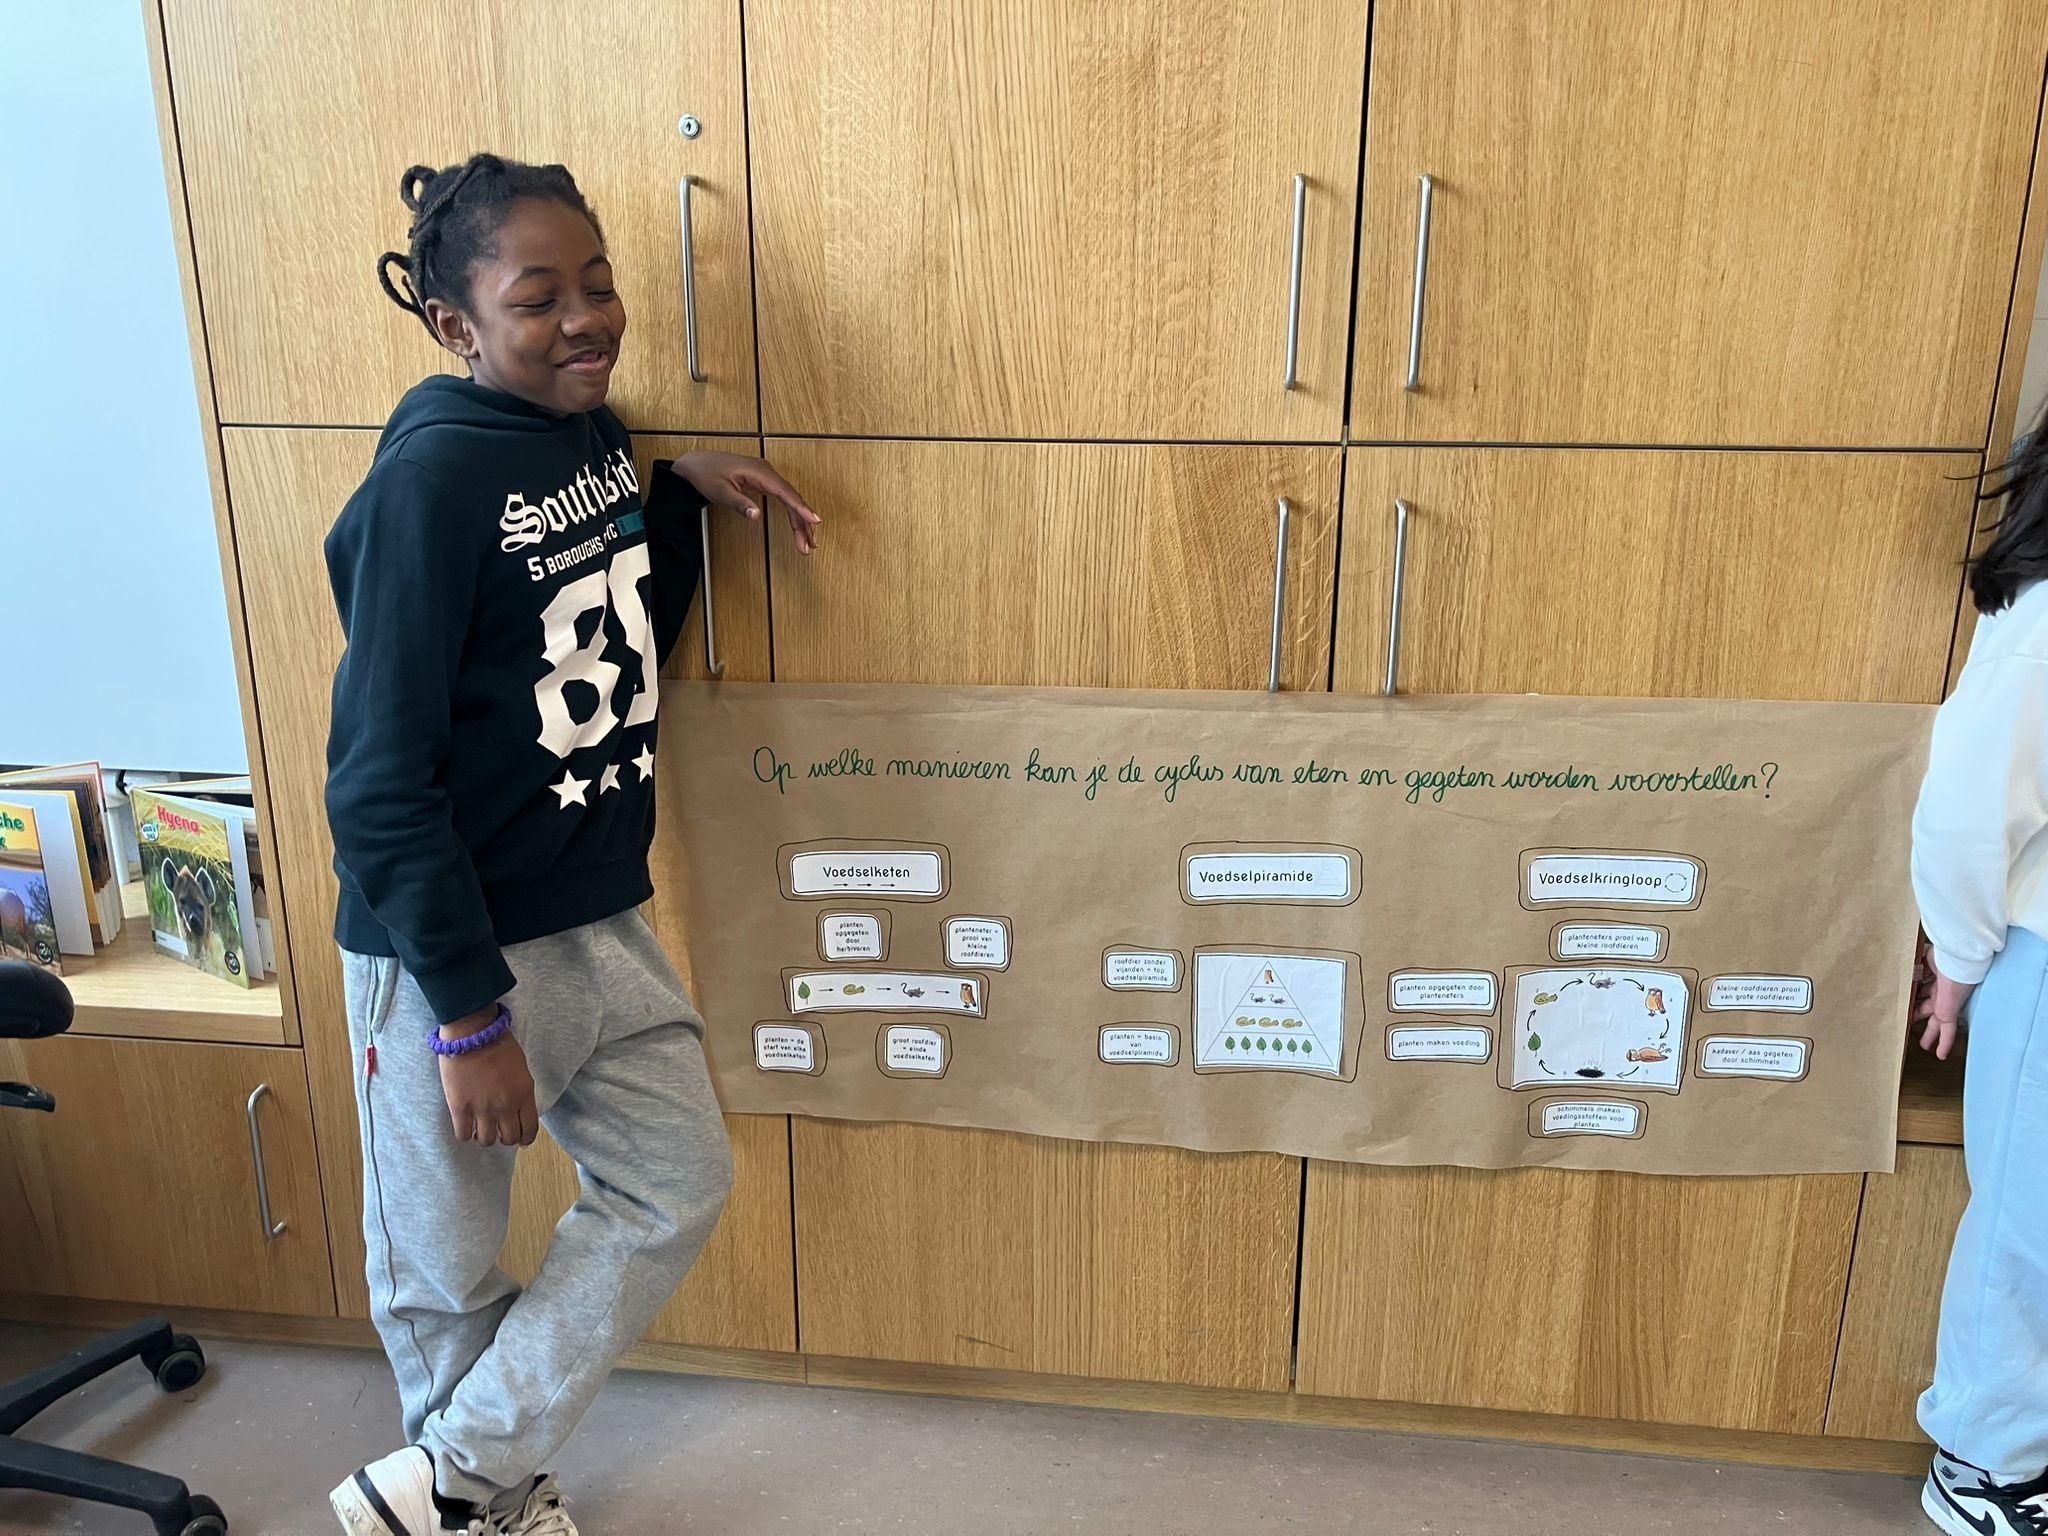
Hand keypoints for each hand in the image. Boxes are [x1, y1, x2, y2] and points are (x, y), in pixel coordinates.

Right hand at [437, 1006, 537, 1146]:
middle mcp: (505, 1106)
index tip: (521, 1140)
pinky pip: (463, 1134)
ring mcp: (482, 1108)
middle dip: (504, 1137)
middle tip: (498, 1129)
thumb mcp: (521, 1068)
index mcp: (524, 1094)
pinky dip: (465, 1134)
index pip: (530, 1129)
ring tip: (480, 1127)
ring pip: (486, 1140)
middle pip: (509, 1138)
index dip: (526, 1139)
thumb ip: (520, 1091)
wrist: (472, 1032)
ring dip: (484, 1136)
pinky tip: (465, 1125)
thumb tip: (517, 1108)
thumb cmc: (498, 1042)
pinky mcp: (460, 1107)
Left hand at [672, 451, 820, 554]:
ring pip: (790, 500)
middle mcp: (767, 472)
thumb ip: (739, 504)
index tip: (815, 520)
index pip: (785, 492)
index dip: (802, 508)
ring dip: (800, 521)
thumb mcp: (720, 492)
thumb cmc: (706, 474)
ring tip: (806, 543)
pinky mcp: (764, 481)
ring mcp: (767, 476)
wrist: (696, 463)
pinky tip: (797, 526)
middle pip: (792, 498)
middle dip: (804, 522)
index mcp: (758, 472)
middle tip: (810, 544)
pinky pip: (783, 497)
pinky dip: (792, 513)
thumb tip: (756, 515)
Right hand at [1912, 941, 1974, 1060]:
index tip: (1903, 999)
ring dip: (1930, 1034)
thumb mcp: (1924, 959)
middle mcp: (1940, 992)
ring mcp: (1945, 1003)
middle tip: (1912, 1022)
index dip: (1912, 994)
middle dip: (1919, 1014)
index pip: (1921, 989)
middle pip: (1927, 1007)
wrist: (1960, 959)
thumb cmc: (1944, 954)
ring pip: (1937, 1023)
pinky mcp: (1950, 1012)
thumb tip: (1906, 974)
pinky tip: (1939, 1055)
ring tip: (1924, 1045)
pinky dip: (1943, 1043)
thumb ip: (1915, 967)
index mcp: (1934, 978)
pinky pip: (1947, 1031)